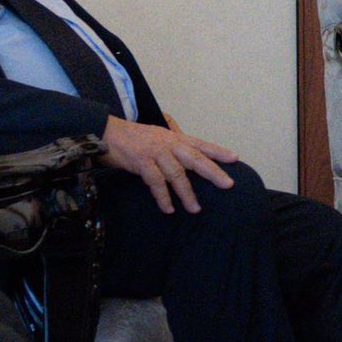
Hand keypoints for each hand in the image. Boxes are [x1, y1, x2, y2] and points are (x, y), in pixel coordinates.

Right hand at [102, 115, 240, 213]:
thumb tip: (186, 145)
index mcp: (174, 138)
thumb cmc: (132, 137)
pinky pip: (156, 182)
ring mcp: (155, 152)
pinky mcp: (141, 162)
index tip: (235, 158)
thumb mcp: (156, 135)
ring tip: (195, 209)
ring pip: (177, 174)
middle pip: (195, 158)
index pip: (200, 144)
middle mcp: (168, 143)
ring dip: (187, 194)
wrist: (106, 132)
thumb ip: (171, 141)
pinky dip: (163, 197)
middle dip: (213, 172)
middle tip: (228, 184)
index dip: (218, 151)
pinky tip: (169, 209)